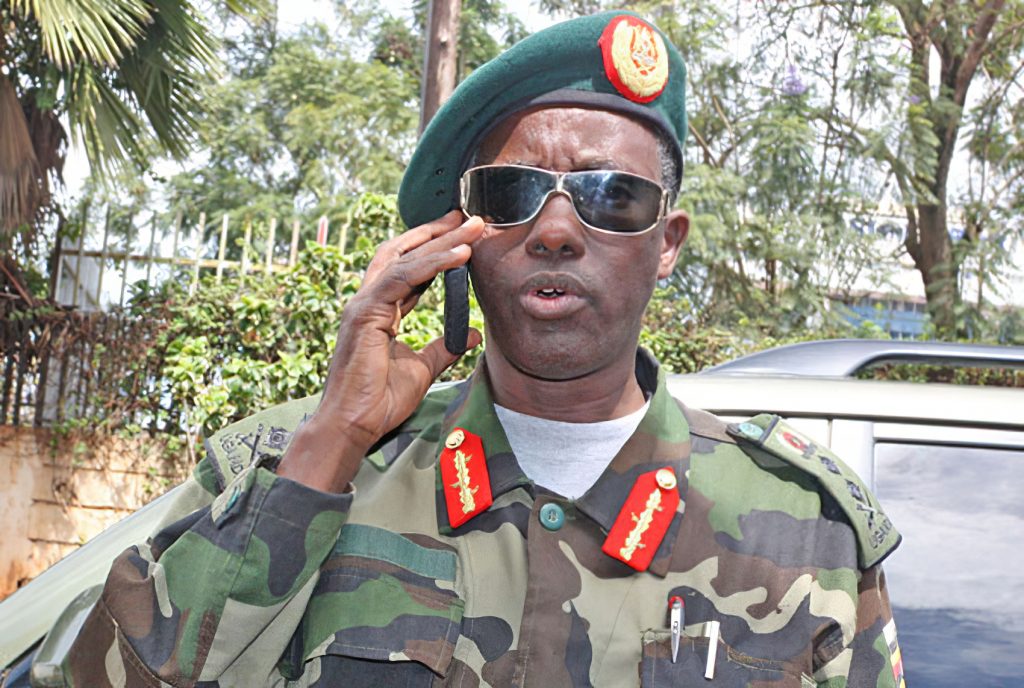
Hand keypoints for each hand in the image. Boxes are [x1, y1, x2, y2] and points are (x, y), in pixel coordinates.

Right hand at [278, 211, 484, 491]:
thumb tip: (472, 333)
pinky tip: (459, 255)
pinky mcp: (365, 313)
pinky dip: (432, 263)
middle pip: (404, 253)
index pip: (408, 268)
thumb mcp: (422, 368)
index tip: (462, 234)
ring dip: (441, 241)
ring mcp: (364, 304)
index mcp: (379, 310)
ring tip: (472, 227)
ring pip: (405, 259)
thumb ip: (444, 348)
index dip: (434, 248)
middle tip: (468, 216)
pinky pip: (403, 278)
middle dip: (436, 232)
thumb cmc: (379, 401)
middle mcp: (368, 300)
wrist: (353, 425)